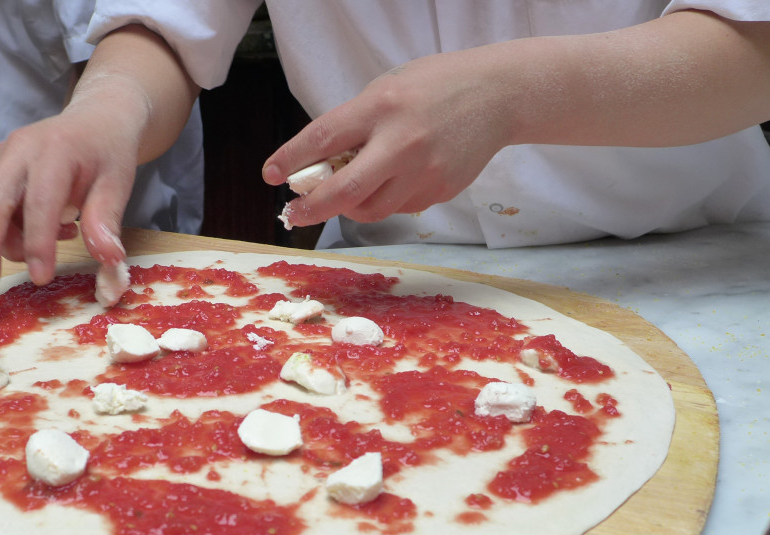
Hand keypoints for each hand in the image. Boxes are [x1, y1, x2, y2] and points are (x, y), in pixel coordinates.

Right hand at [0, 77, 143, 289]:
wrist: (97, 119)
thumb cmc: (108, 151)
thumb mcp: (119, 183)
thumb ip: (107, 221)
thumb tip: (108, 262)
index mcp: (55, 149)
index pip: (39, 202)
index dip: (37, 243)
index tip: (41, 278)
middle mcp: (20, 149)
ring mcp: (4, 157)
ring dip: (3, 242)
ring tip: (41, 254)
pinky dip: (9, 231)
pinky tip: (42, 235)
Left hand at [262, 49, 514, 228]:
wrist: (499, 95)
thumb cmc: (435, 86)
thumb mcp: (387, 89)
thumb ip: (354, 123)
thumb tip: (319, 163)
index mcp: (381, 107)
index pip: (323, 139)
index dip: (290, 160)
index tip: (271, 176)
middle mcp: (402, 143)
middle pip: (344, 191)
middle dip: (311, 208)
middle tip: (292, 214)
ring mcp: (425, 171)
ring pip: (371, 210)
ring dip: (350, 206)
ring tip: (350, 189)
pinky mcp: (442, 190)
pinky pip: (400, 208)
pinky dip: (387, 200)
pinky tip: (397, 178)